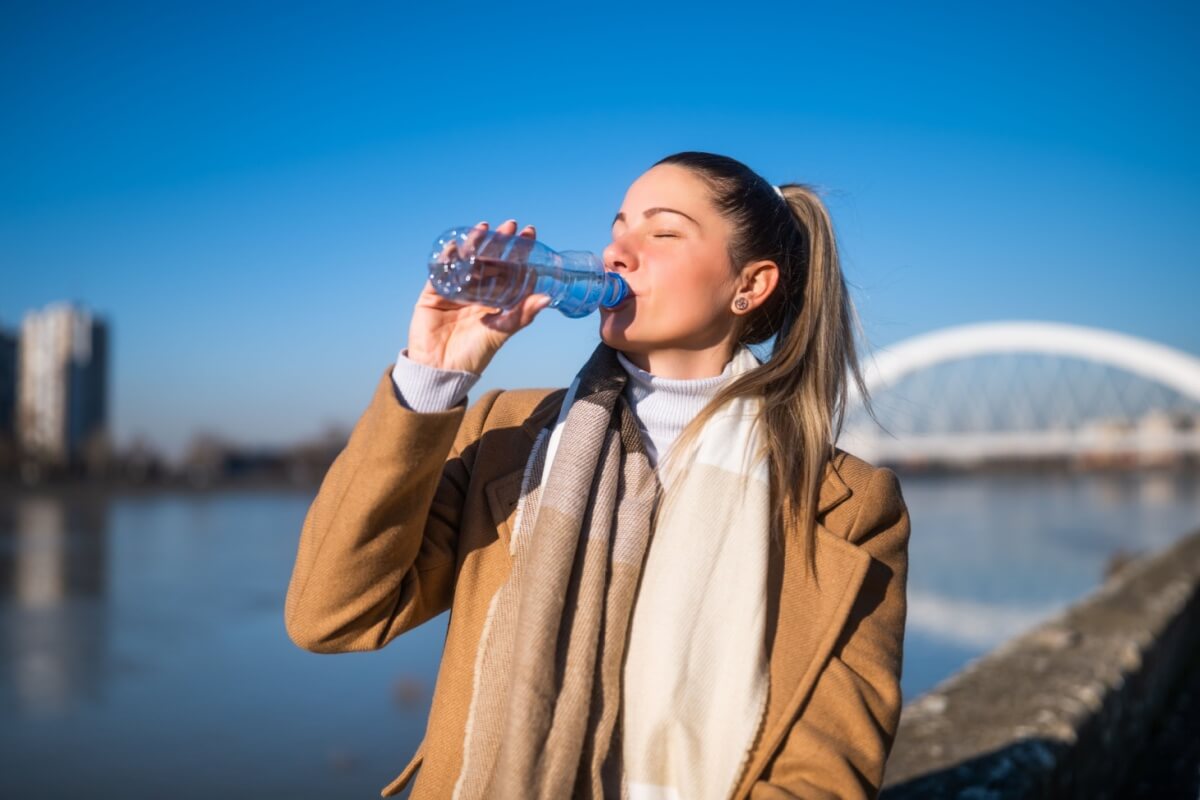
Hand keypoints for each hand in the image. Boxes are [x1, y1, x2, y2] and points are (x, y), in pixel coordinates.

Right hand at [407, 219, 551, 373]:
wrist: (439, 371)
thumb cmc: (473, 356)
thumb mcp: (500, 333)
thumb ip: (520, 315)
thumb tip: (546, 297)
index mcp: (496, 301)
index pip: (510, 271)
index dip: (520, 254)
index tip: (530, 236)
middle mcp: (477, 292)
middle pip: (490, 261)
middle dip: (500, 244)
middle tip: (511, 226)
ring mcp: (456, 290)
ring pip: (468, 262)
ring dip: (476, 244)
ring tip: (486, 228)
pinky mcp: (434, 293)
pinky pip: (441, 271)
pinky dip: (448, 257)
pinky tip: (456, 245)